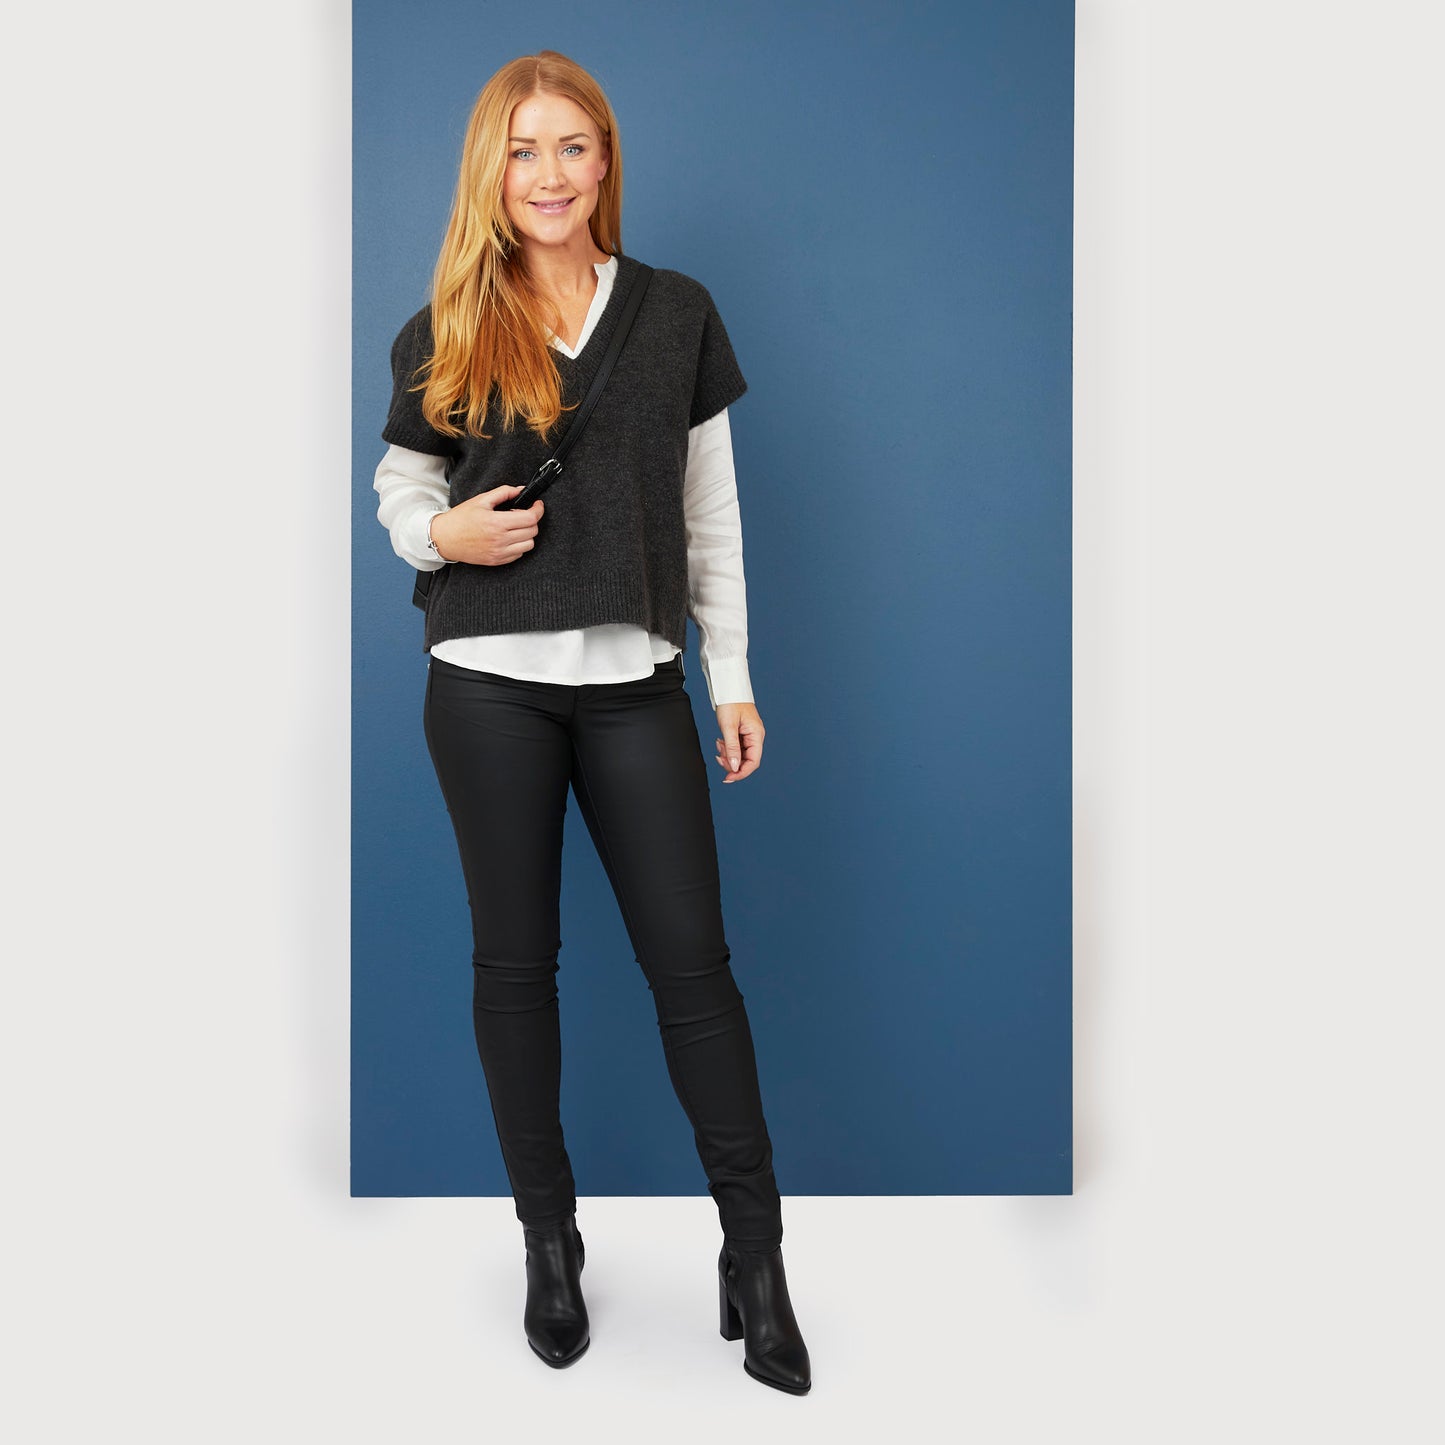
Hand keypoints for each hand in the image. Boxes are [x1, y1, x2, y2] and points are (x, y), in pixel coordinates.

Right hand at [429, 485, 543, 565]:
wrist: (444, 538)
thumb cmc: (460, 519)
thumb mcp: (481, 500)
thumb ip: (503, 492)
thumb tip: (520, 490)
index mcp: (497, 523)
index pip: (530, 518)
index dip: (538, 510)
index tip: (537, 505)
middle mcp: (500, 540)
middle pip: (532, 531)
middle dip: (532, 520)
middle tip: (522, 514)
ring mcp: (499, 552)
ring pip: (529, 544)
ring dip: (527, 534)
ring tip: (516, 526)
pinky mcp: (497, 561)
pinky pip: (519, 554)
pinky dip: (519, 545)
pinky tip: (509, 537)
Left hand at [713, 702, 764, 782]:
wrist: (728, 687)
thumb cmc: (730, 702)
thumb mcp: (729, 726)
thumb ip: (732, 748)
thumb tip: (735, 767)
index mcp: (756, 735)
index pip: (753, 762)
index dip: (741, 772)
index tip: (728, 777)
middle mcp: (755, 736)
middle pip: (746, 760)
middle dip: (731, 762)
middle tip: (718, 757)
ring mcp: (748, 735)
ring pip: (739, 754)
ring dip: (728, 754)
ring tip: (719, 744)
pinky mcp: (741, 733)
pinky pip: (736, 747)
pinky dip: (727, 747)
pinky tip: (720, 741)